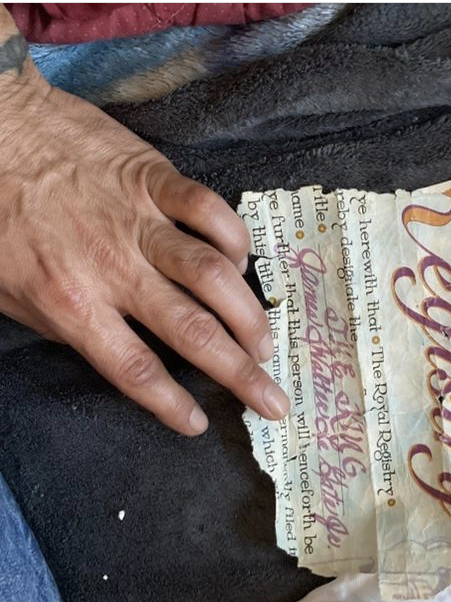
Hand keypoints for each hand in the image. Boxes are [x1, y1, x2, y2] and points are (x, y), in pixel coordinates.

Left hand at [0, 63, 288, 435]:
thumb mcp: (11, 291)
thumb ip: (63, 325)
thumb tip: (112, 349)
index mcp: (73, 304)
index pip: (136, 370)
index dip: (173, 405)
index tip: (200, 424)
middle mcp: (115, 269)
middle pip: (192, 332)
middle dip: (240, 374)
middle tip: (272, 400)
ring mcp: (139, 221)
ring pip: (213, 275)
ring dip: (248, 315)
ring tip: (265, 342)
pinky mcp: (153, 178)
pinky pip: (210, 210)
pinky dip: (234, 240)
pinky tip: (241, 264)